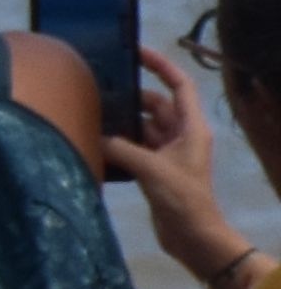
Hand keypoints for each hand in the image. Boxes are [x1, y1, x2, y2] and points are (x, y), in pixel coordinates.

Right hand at [115, 41, 249, 275]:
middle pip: (156, 104)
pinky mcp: (156, 169)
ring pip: (143, 126)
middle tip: (101, 89)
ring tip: (95, 113)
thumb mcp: (150, 168)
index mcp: (191, 127)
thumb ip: (121, 147)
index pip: (179, 86)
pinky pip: (135, 146)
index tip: (136, 52)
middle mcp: (182, 135)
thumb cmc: (182, 198)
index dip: (161, 65)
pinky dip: (120, 142)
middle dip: (132, 97)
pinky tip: (99, 141)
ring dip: (123, 122)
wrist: (193, 236)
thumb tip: (96, 134)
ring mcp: (169, 153)